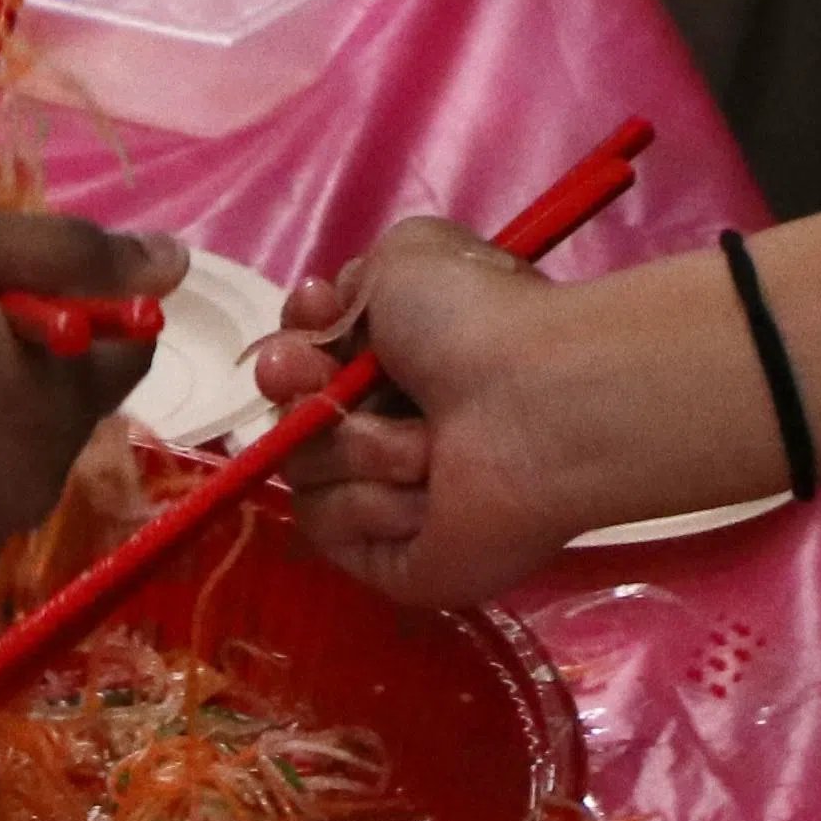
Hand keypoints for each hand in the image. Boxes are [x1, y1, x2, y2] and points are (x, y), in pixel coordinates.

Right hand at [272, 228, 766, 608]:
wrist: (530, 406)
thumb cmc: (472, 324)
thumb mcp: (402, 258)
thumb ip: (348, 285)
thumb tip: (325, 320)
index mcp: (392, 365)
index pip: (302, 363)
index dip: (292, 343)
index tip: (314, 318)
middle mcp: (386, 430)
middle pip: (289, 415)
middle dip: (295, 386)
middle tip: (315, 376)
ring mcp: (386, 500)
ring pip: (302, 468)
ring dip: (357, 445)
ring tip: (427, 443)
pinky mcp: (390, 562)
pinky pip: (328, 525)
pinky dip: (371, 502)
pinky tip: (426, 490)